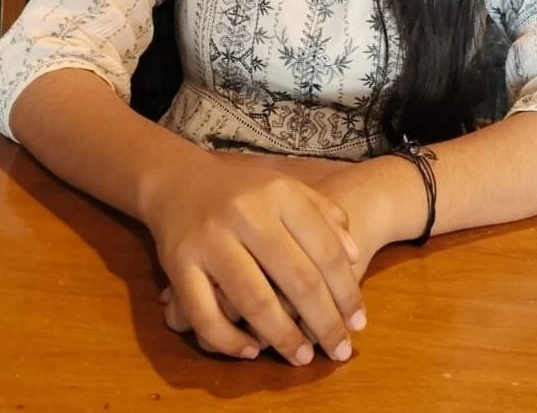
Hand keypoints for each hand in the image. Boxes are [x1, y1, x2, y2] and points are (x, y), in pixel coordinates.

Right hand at [141, 145, 366, 365]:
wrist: (178, 179)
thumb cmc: (243, 192)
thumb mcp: (286, 190)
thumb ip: (323, 215)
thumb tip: (354, 256)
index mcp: (279, 194)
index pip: (325, 250)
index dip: (346, 291)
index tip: (358, 322)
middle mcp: (247, 214)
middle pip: (297, 279)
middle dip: (325, 322)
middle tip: (339, 351)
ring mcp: (210, 240)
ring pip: (255, 302)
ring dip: (284, 338)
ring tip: (303, 357)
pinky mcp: (178, 264)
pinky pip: (206, 315)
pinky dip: (230, 341)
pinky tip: (252, 351)